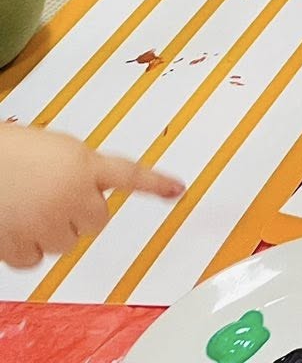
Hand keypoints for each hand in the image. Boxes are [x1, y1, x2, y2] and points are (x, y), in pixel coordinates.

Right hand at [0, 125, 182, 269]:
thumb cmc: (7, 151)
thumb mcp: (53, 149)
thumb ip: (80, 167)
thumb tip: (91, 184)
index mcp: (83, 163)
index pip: (130, 174)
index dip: (155, 183)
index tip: (177, 189)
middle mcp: (71, 194)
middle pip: (97, 220)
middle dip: (81, 213)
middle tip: (55, 197)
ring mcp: (46, 222)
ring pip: (67, 243)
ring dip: (53, 230)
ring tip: (28, 206)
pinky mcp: (19, 245)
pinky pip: (35, 260)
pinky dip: (26, 250)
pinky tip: (14, 226)